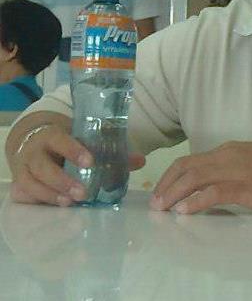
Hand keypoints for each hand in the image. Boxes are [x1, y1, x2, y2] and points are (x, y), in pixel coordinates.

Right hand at [10, 126, 145, 206]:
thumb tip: (140, 160)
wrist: (31, 141)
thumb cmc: (64, 141)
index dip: (74, 150)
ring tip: (70, 203)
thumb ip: (110, 150)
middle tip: (83, 193)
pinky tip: (56, 207)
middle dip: (63, 181)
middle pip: (43, 167)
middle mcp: (33, 152)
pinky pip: (25, 196)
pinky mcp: (19, 185)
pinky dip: (39, 202)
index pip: (60, 140)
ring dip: (51, 196)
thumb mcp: (82, 140)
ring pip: (32, 184)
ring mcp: (23, 170)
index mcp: (51, 135)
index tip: (90, 161)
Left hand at [150, 142, 251, 214]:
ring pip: (196, 177)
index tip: (161, 192)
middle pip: (187, 167)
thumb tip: (210, 185)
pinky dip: (196, 201)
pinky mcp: (247, 187)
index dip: (171, 176)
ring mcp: (237, 170)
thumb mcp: (251, 162)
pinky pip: (214, 192)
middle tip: (154, 204)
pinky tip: (185, 211)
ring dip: (174, 193)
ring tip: (162, 208)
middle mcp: (228, 156)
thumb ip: (231, 169)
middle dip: (166, 185)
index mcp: (229, 150)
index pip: (190, 160)